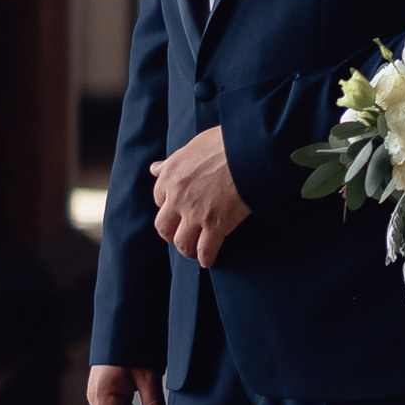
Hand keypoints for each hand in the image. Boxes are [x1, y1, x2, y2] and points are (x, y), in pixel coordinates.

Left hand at [150, 125, 248, 269]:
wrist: (250, 152)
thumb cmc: (227, 143)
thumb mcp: (195, 145)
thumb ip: (175, 160)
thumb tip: (155, 168)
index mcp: (171, 174)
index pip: (159, 197)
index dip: (168, 205)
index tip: (176, 209)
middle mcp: (177, 196)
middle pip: (164, 226)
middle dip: (170, 233)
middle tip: (180, 235)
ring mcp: (195, 213)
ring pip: (181, 242)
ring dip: (186, 249)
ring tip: (193, 252)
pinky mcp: (216, 225)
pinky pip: (205, 249)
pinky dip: (206, 258)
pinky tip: (208, 261)